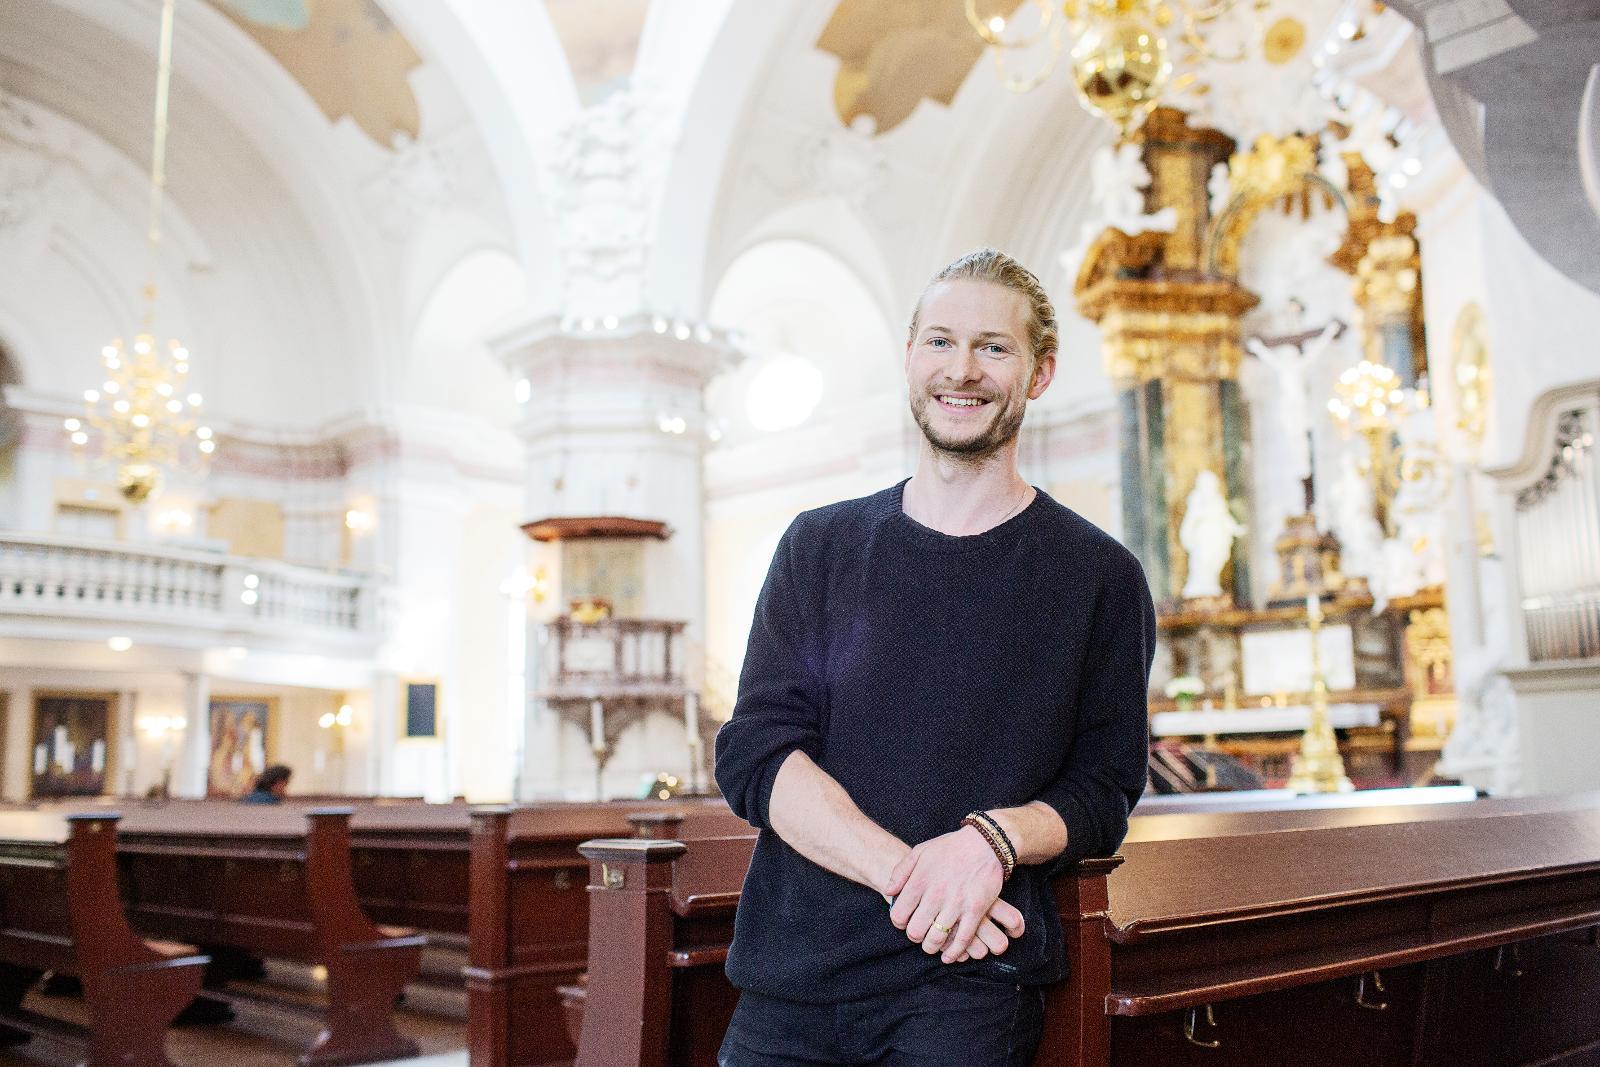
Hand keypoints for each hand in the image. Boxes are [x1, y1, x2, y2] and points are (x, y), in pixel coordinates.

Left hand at [885, 825, 1024, 963]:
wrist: (985, 843)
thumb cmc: (950, 847)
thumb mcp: (920, 851)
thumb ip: (901, 871)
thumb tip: (889, 892)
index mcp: (920, 881)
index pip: (898, 915)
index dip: (898, 922)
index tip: (904, 922)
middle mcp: (936, 894)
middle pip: (916, 931)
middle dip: (914, 936)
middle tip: (919, 933)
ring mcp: (956, 904)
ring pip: (937, 939)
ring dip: (931, 947)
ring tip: (931, 945)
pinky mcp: (975, 910)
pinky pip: (963, 939)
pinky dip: (954, 953)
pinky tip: (949, 956)